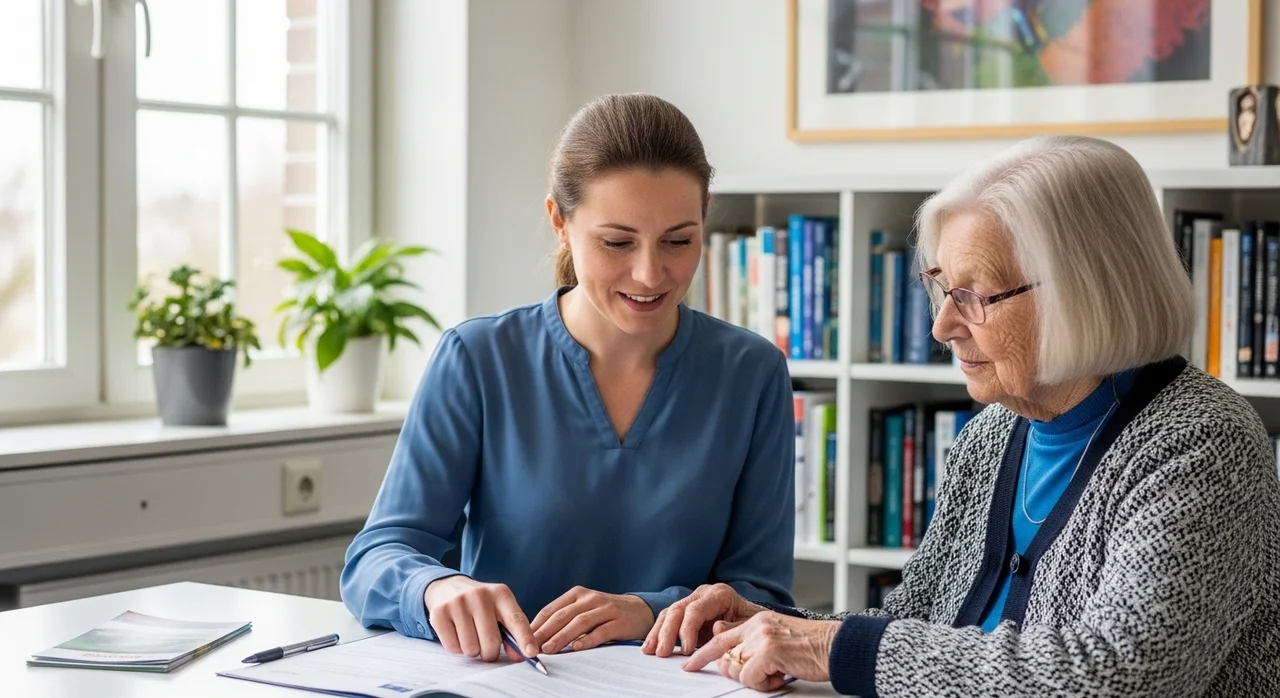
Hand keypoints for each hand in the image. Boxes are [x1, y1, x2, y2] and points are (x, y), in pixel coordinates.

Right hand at [424, 575, 537, 662]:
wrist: (448, 587)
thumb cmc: (480, 605)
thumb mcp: (499, 610)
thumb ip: (511, 632)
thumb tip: (520, 656)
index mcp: (500, 594)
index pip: (516, 619)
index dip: (524, 638)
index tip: (531, 653)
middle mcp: (480, 595)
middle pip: (491, 642)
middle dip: (490, 653)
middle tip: (486, 647)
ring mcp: (458, 603)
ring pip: (471, 648)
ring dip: (472, 650)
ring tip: (470, 634)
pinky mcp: (439, 613)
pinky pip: (453, 648)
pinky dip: (456, 647)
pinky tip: (456, 632)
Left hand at [530, 586, 655, 653]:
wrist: (640, 610)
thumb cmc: (605, 613)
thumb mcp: (584, 609)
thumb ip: (565, 618)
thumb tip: (537, 636)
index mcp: (578, 594)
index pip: (552, 609)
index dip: (537, 625)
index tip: (524, 639)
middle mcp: (591, 598)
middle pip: (563, 616)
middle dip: (545, 632)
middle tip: (532, 647)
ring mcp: (606, 609)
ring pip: (579, 622)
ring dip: (562, 637)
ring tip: (549, 649)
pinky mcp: (620, 622)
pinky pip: (601, 631)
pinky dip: (588, 640)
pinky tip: (576, 648)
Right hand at [642, 583, 765, 656]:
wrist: (754, 618)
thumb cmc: (752, 622)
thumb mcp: (748, 625)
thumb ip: (733, 627)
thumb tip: (715, 628)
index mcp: (719, 594)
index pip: (695, 610)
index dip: (688, 630)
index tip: (687, 650)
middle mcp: (703, 594)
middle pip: (678, 609)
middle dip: (668, 632)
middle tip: (662, 653)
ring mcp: (693, 600)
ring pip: (669, 613)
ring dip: (658, 632)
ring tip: (650, 650)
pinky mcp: (687, 611)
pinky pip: (668, 619)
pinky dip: (659, 632)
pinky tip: (651, 645)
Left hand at [681, 611, 837, 691]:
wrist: (835, 646)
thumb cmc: (810, 647)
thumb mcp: (776, 639)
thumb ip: (752, 640)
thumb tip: (722, 635)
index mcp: (756, 620)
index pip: (720, 636)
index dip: (703, 653)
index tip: (690, 664)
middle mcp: (755, 625)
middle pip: (722, 655)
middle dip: (727, 671)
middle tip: (745, 674)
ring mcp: (761, 637)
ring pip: (735, 669)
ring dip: (753, 680)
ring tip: (774, 674)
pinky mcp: (768, 651)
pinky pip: (748, 678)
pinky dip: (762, 684)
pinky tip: (779, 677)